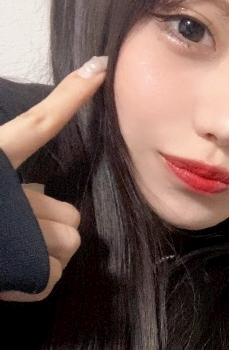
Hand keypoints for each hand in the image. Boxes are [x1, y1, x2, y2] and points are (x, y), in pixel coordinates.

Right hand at [0, 56, 107, 301]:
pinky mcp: (25, 268)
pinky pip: (54, 274)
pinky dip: (35, 282)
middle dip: (45, 226)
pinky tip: (8, 277)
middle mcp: (5, 191)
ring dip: (42, 254)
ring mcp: (19, 230)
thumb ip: (6, 186)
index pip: (36, 123)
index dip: (69, 96)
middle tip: (8, 235)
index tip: (98, 68)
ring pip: (66, 242)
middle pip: (67, 212)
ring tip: (7, 256)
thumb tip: (38, 194)